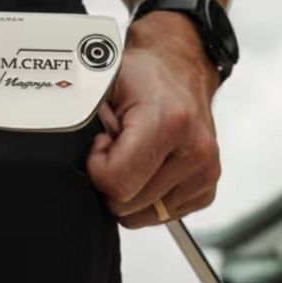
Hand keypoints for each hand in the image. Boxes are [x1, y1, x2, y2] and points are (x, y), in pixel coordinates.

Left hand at [87, 11, 221, 227]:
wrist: (181, 68)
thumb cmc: (145, 76)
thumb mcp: (103, 88)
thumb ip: (82, 122)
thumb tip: (73, 160)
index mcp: (169, 123)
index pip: (118, 184)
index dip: (98, 169)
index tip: (102, 147)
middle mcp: (194, 149)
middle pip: (130, 205)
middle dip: (114, 181)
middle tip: (120, 148)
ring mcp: (205, 170)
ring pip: (146, 215)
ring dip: (133, 190)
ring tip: (138, 155)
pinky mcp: (208, 185)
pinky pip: (166, 214)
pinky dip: (152, 197)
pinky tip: (153, 167)